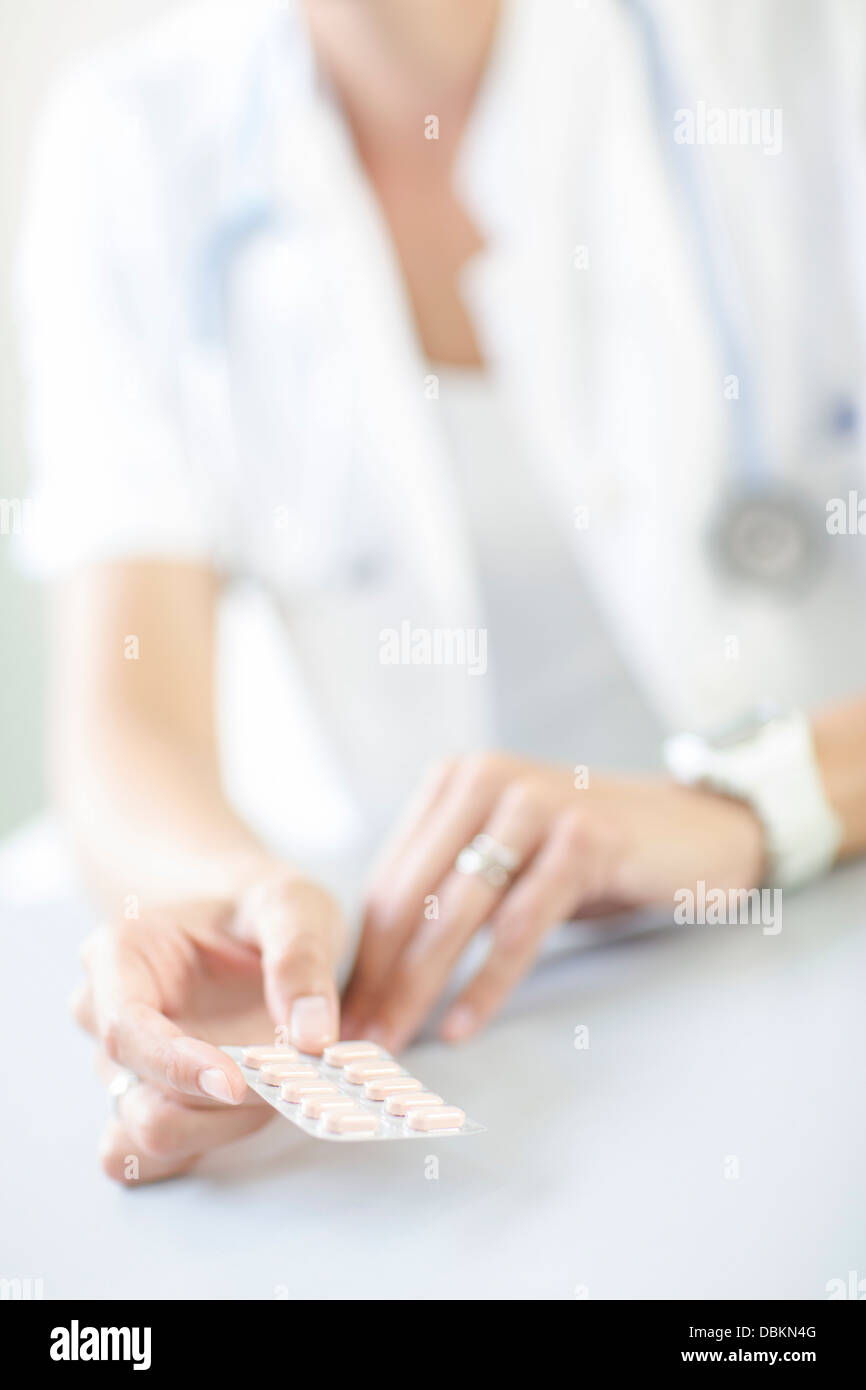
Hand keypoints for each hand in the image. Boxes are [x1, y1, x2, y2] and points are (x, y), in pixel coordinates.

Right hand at [72, 874, 344, 1183]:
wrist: (260, 925)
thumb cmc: (263, 911)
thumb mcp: (293, 908)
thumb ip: (301, 960)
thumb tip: (312, 1036)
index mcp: (122, 953)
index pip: (124, 1027)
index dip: (175, 1065)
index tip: (236, 1084)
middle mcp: (107, 1012)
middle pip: (135, 1097)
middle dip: (218, 1107)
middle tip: (291, 1082)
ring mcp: (125, 1064)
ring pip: (149, 1134)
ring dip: (220, 1129)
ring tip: (281, 1089)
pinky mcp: (151, 1101)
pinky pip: (157, 1155)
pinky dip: (206, 1145)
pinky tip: (253, 1111)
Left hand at [342, 753, 764, 1049]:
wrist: (696, 832)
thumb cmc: (588, 856)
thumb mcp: (507, 859)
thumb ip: (447, 891)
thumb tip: (371, 974)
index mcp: (454, 782)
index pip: (389, 880)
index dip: (362, 955)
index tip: (340, 1015)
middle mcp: (485, 780)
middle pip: (412, 896)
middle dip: (378, 977)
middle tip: (356, 1041)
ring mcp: (536, 805)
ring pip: (457, 914)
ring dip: (419, 987)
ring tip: (395, 1041)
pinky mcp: (584, 839)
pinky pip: (519, 928)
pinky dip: (486, 984)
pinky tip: (461, 1026)